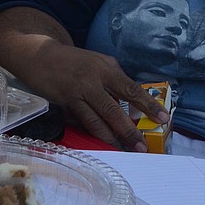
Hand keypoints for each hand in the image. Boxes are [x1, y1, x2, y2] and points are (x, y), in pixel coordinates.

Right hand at [44, 44, 169, 150]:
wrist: (40, 55)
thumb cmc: (73, 62)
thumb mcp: (98, 63)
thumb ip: (113, 81)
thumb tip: (129, 105)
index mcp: (108, 67)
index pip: (132, 89)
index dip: (149, 105)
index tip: (164, 118)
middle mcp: (96, 78)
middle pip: (118, 107)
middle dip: (132, 129)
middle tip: (143, 146)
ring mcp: (81, 89)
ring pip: (102, 117)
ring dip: (116, 136)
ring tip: (128, 148)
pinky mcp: (67, 100)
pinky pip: (85, 120)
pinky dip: (98, 133)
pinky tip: (107, 142)